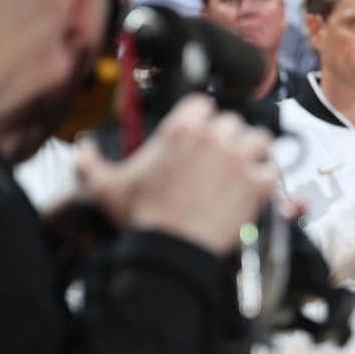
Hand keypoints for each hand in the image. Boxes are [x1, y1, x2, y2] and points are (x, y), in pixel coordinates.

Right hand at [76, 94, 276, 254]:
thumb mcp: (104, 187)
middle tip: (223, 159)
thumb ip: (89, 164)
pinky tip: (256, 192)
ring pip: (261, 139)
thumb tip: (82, 152)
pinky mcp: (256, 183)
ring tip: (246, 169)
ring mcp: (239, 159)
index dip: (204, 118)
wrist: (169, 249)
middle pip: (233, 122)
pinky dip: (267, 182)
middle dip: (230, 138)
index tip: (203, 133)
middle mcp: (213, 138)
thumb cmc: (141, 218)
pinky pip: (272, 172)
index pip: (203, 104)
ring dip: (255, 152)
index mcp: (181, 130)